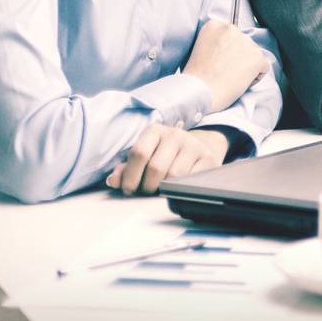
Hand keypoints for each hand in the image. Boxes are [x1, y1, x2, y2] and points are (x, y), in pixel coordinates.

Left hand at [105, 124, 228, 195]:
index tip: (128, 189)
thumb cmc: (162, 156)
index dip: (130, 176)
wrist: (197, 149)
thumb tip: (113, 181)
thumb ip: (125, 169)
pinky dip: (182, 188)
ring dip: (164, 189)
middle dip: (147, 186)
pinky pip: (192, 179)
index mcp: (155, 131)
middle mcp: (175, 134)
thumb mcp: (143, 158)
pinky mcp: (209, 158)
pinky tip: (177, 188)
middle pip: (156, 167)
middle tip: (146, 192)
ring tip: (161, 190)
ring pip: (174, 175)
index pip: (139, 153)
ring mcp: (193, 145)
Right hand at [183, 19, 269, 111]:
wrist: (199, 93)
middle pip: (244, 43)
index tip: (217, 61)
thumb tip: (232, 48)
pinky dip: (255, 78)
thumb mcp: (200, 49)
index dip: (226, 51)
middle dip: (238, 57)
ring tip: (229, 78)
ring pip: (254, 56)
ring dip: (246, 67)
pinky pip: (263, 68)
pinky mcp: (257, 57)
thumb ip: (217, 42)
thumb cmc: (196, 77)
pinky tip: (239, 83)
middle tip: (224, 72)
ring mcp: (246, 42)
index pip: (231, 35)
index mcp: (215, 25)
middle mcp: (232, 29)